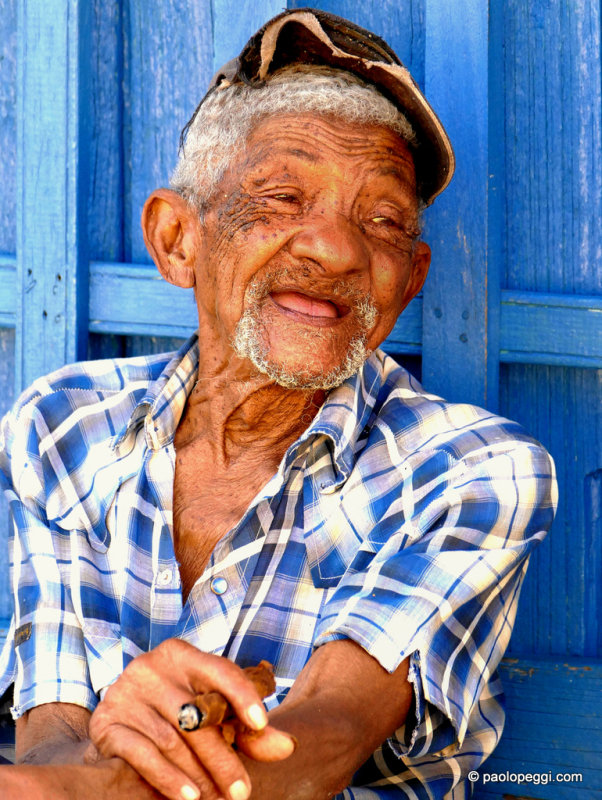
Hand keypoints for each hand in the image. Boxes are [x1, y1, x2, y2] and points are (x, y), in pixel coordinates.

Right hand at [86, 639, 295, 799]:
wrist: (121, 714)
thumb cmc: (178, 709)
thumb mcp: (212, 710)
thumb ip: (247, 728)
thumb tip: (286, 746)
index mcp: (182, 654)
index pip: (219, 671)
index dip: (242, 696)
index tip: (262, 724)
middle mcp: (152, 667)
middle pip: (197, 716)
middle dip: (224, 758)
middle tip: (242, 791)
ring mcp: (126, 693)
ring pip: (172, 740)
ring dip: (199, 776)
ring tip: (218, 799)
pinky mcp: (107, 723)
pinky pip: (142, 754)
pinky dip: (168, 778)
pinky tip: (189, 797)